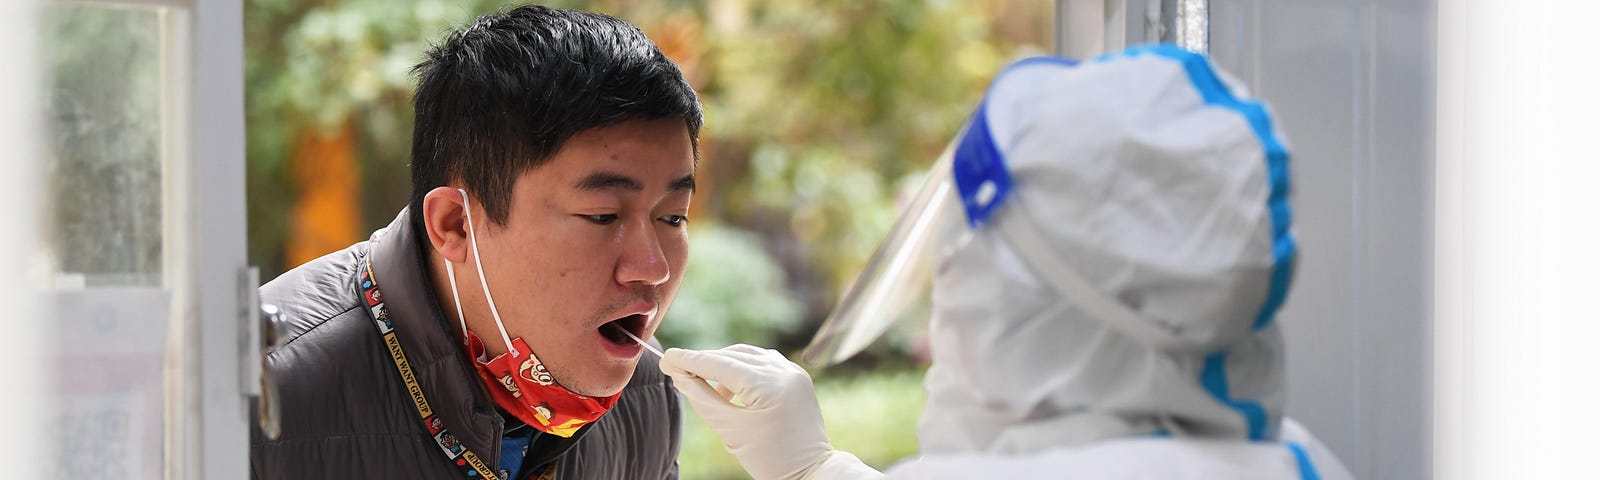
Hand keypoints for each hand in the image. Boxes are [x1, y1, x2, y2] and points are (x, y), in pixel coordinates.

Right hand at [659, 344, 880, 479]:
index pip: (720, 365)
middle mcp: (784, 371)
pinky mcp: (797, 376)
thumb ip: (703, 399)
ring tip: (704, 383)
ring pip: (747, 356)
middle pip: (733, 356)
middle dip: (705, 362)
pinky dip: (743, 368)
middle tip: (678, 371)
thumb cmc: (770, 458)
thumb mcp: (731, 431)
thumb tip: (680, 375)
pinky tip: (731, 387)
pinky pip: (763, 362)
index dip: (690, 360)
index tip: (667, 358)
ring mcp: (793, 371)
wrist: (811, 471)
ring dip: (723, 364)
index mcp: (770, 385)